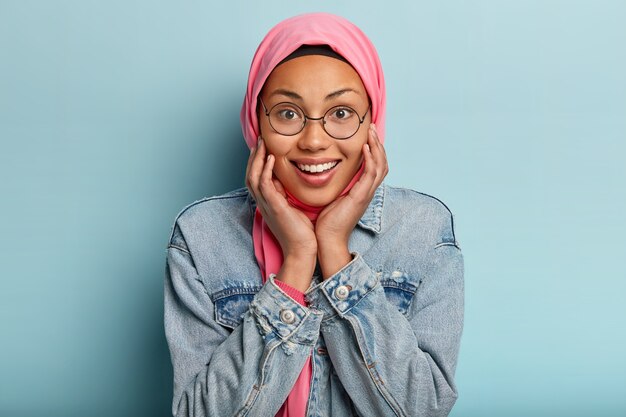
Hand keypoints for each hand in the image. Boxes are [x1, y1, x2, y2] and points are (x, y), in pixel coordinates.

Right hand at [246, 138, 316, 289]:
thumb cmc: (301, 232)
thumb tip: (286, 181)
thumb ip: (287, 195)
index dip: (257, 162)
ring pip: (253, 177)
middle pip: (250, 175)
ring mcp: (267, 205)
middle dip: (254, 157)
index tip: (263, 148)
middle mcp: (263, 203)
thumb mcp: (292, 208)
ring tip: (261, 144)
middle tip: (259, 141)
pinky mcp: (274, 207)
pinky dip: (265, 170)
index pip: (256, 178)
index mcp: (268, 203)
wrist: (303, 251)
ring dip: (257, 159)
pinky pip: (264, 185)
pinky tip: (271, 158)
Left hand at [315, 124, 388, 277]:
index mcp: (362, 190)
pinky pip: (371, 174)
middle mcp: (367, 191)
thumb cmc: (326, 222)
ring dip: (377, 146)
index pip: (374, 165)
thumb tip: (324, 171)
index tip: (366, 133)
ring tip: (371, 132)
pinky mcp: (361, 197)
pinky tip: (365, 147)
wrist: (327, 240)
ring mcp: (366, 194)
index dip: (373, 149)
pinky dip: (371, 159)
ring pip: (380, 165)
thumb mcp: (332, 197)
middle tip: (372, 127)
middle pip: (382, 162)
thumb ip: (334, 184)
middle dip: (378, 143)